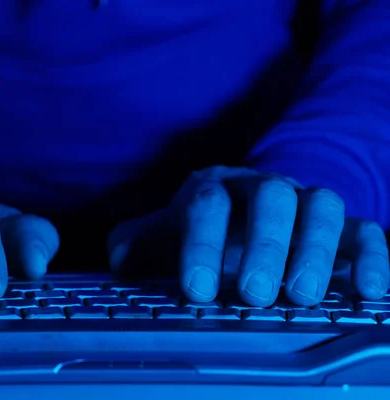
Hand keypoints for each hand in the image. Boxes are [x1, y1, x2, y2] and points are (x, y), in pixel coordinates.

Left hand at [107, 166, 388, 306]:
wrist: (240, 213)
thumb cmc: (199, 231)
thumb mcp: (161, 236)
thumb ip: (134, 244)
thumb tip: (121, 261)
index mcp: (213, 188)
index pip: (207, 205)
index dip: (203, 245)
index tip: (199, 291)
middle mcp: (262, 187)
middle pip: (271, 198)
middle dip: (265, 245)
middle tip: (254, 294)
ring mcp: (304, 202)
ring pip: (322, 206)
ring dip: (316, 250)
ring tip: (302, 296)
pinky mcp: (341, 225)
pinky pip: (365, 229)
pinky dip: (372, 257)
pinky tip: (368, 293)